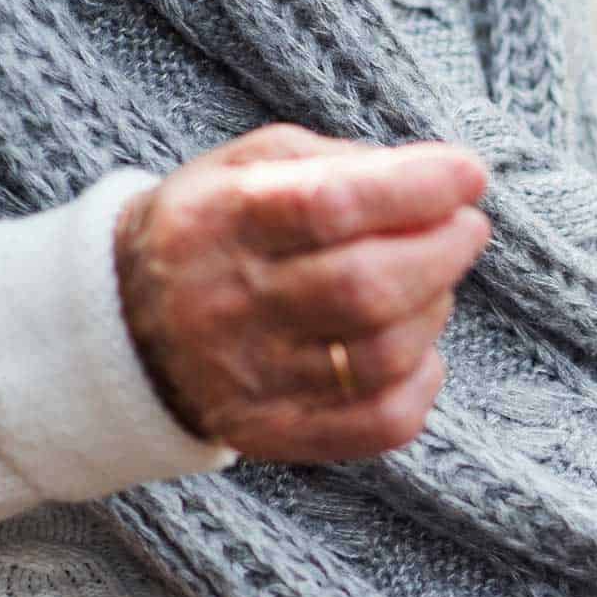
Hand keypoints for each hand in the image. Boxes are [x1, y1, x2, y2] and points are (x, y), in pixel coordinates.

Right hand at [115, 124, 490, 462]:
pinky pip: (381, 423)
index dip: (416, 188)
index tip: (468, 175)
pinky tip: (419, 349)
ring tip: (432, 282)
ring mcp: (251, 378)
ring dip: (435, 311)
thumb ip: (341, 163)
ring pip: (382, 355)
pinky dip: (424, 381)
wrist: (127, 324)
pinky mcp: (275, 433)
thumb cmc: (220, 229)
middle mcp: (230, 303)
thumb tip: (443, 180)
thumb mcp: (252, 166)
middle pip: (366, 288)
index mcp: (222, 220)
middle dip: (442, 252)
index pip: (330, 205)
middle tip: (466, 230)